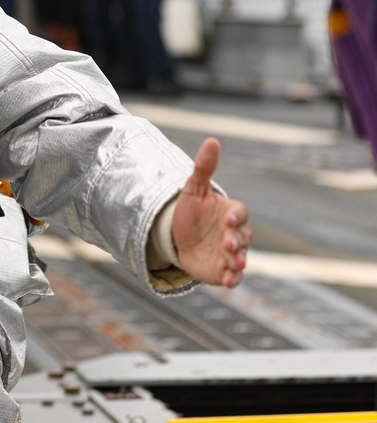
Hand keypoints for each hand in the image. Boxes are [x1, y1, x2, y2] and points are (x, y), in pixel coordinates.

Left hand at [172, 138, 251, 287]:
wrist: (179, 236)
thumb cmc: (192, 210)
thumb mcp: (193, 189)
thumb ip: (204, 167)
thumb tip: (212, 140)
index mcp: (231, 213)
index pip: (240, 213)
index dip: (236, 216)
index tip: (228, 218)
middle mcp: (235, 234)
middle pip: (243, 237)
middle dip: (237, 241)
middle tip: (228, 243)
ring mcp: (231, 253)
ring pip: (241, 257)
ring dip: (239, 262)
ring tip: (235, 264)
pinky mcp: (223, 269)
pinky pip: (232, 276)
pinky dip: (232, 279)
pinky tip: (227, 282)